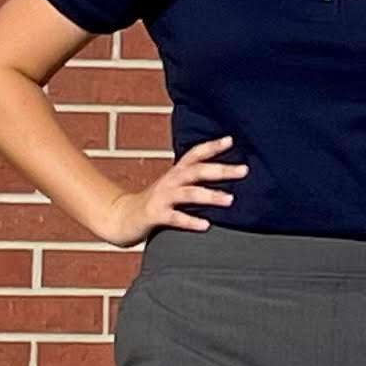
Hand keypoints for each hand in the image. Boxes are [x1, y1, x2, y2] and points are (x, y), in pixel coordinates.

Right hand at [94, 137, 243, 245]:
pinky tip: (206, 225)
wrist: (122, 217)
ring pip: (189, 193)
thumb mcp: (174, 186)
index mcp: (176, 172)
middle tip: (243, 170)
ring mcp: (162, 198)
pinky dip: (191, 221)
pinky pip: (175, 218)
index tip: (231, 140)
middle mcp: (170, 181)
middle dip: (221, 170)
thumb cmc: (156, 202)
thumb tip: (225, 175)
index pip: (195, 154)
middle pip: (197, 171)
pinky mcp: (155, 215)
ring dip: (210, 195)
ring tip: (230, 200)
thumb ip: (194, 181)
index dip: (212, 146)